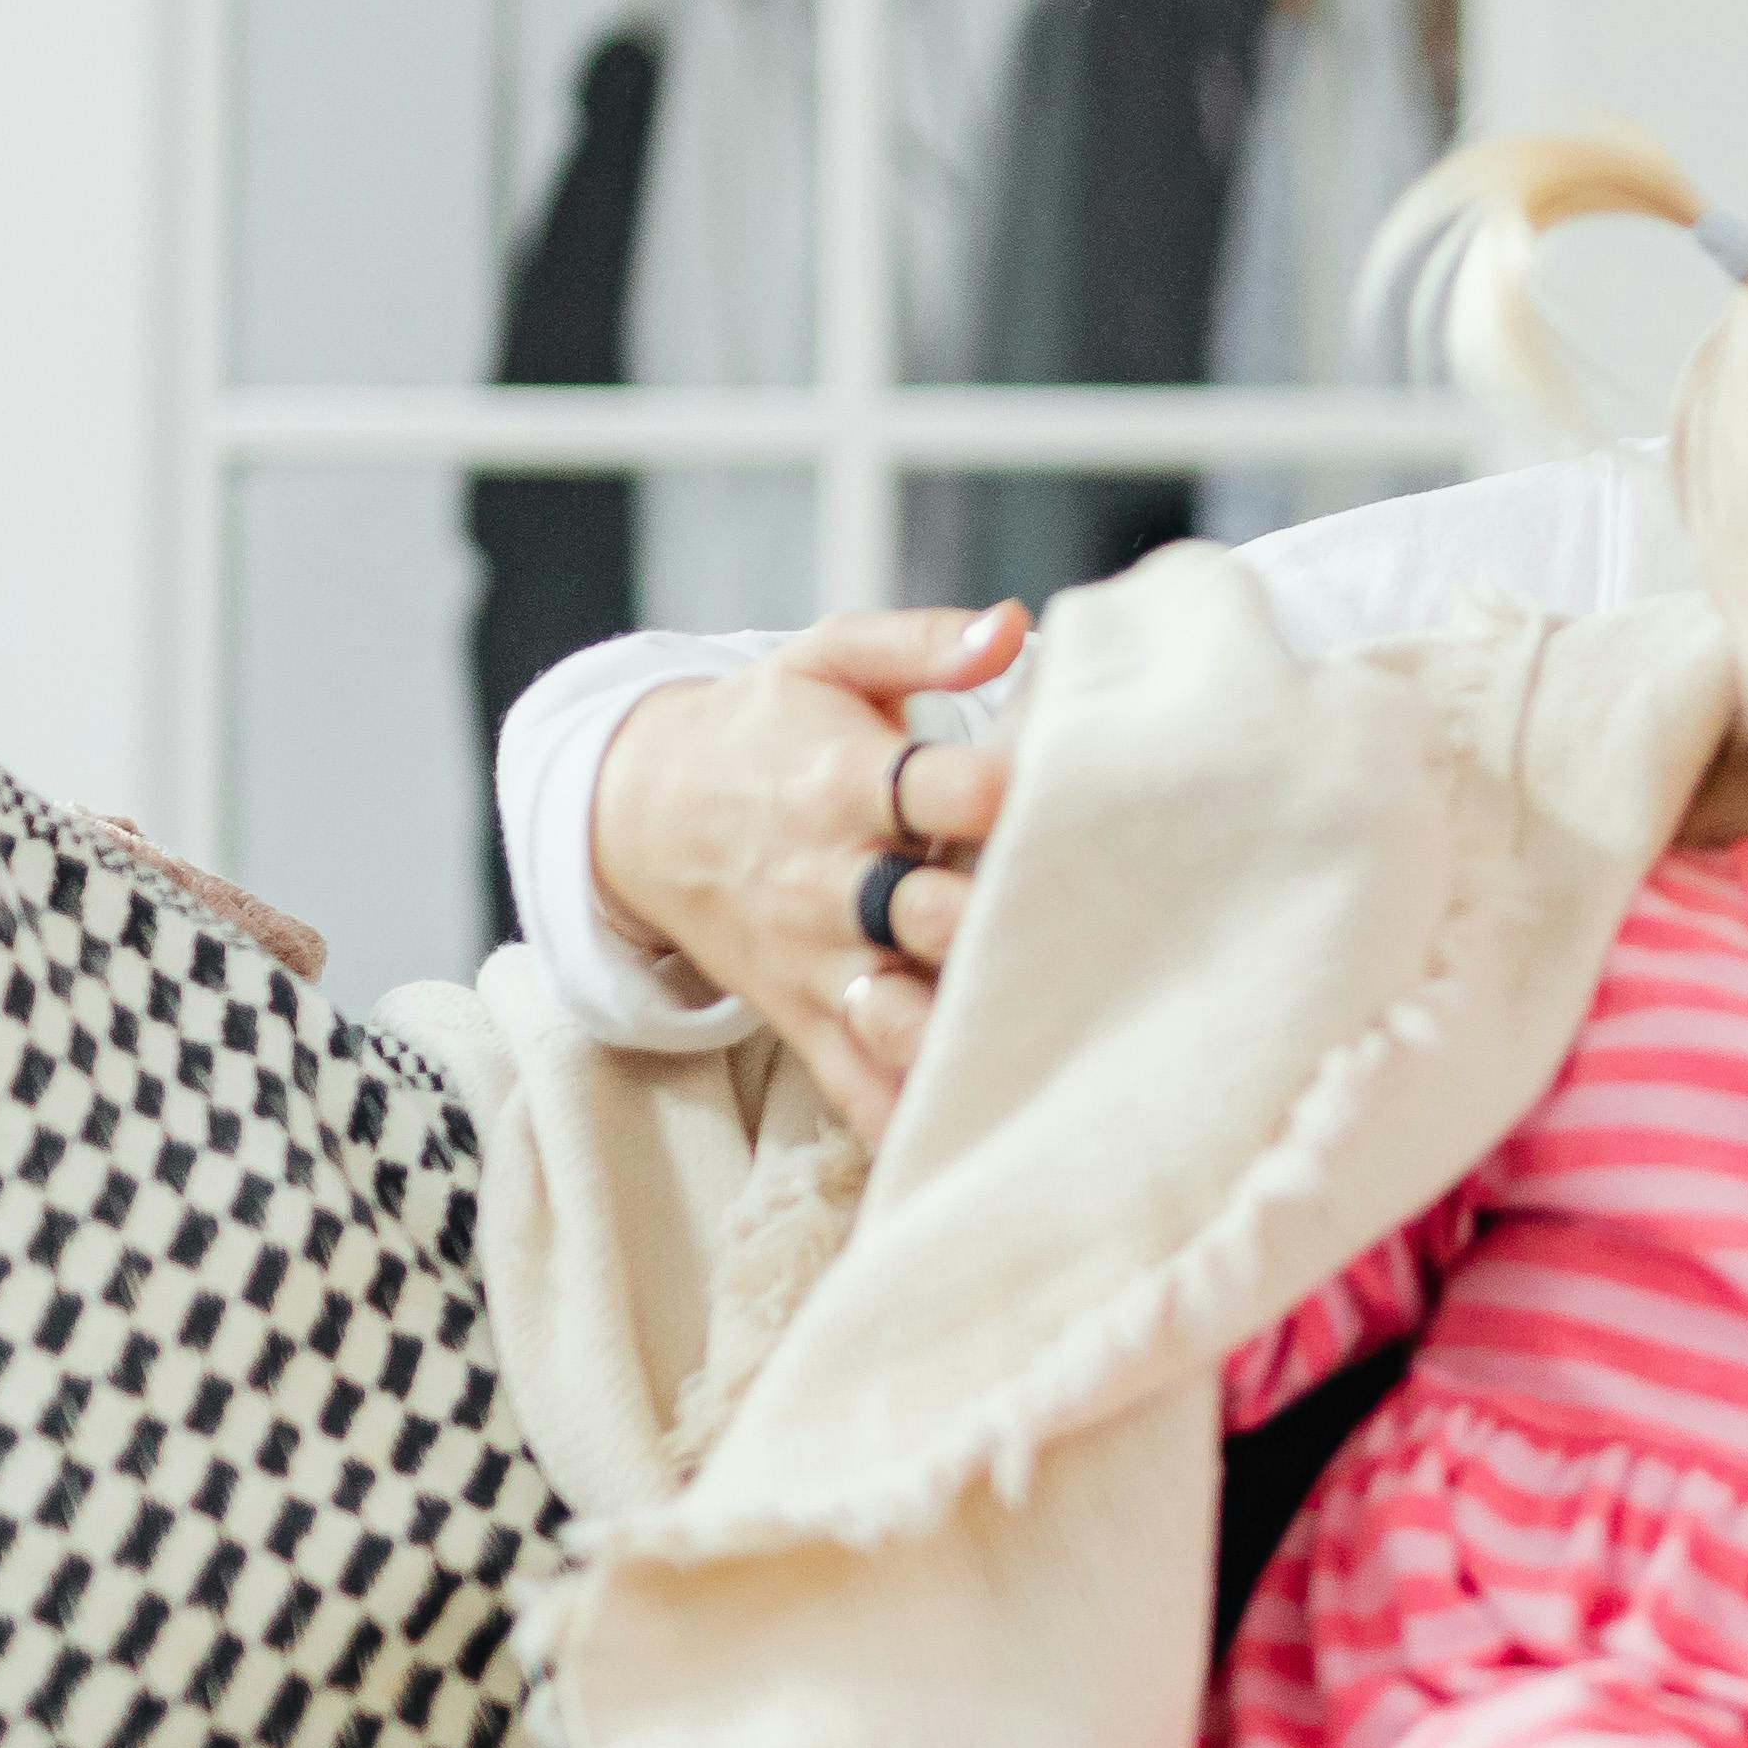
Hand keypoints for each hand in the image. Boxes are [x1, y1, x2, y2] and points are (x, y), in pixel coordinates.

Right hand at [588, 605, 1026, 1141]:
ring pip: (899, 1017)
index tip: (1077, 789)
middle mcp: (831, 880)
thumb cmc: (767, 728)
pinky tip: (988, 1124)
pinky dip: (911, 1120)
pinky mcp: (808, 1020)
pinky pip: (859, 1090)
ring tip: (1059, 1027)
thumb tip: (1015, 623)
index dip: (1010, 793)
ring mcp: (818, 961)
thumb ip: (924, 643)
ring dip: (969, 1028)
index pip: (937, 789)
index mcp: (843, 781)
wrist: (641, 813)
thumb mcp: (827, 658)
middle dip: (1008, 920)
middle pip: (931, 915)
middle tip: (1105, 917)